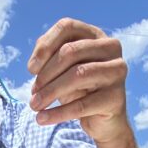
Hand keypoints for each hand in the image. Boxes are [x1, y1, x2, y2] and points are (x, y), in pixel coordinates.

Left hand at [27, 18, 128, 143]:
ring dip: (50, 92)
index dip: (45, 46)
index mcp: (96, 35)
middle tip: (33, 92)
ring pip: (78, 74)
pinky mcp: (116, 98)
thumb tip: (34, 65)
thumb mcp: (62, 70)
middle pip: (71, 51)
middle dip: (46, 73)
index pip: (67, 26)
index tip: (31, 69)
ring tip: (34, 105)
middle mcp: (111, 48)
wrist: (103, 120)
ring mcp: (117, 72)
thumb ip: (48, 57)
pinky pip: (82, 105)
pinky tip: (42, 119)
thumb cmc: (80, 89)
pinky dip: (58, 113)